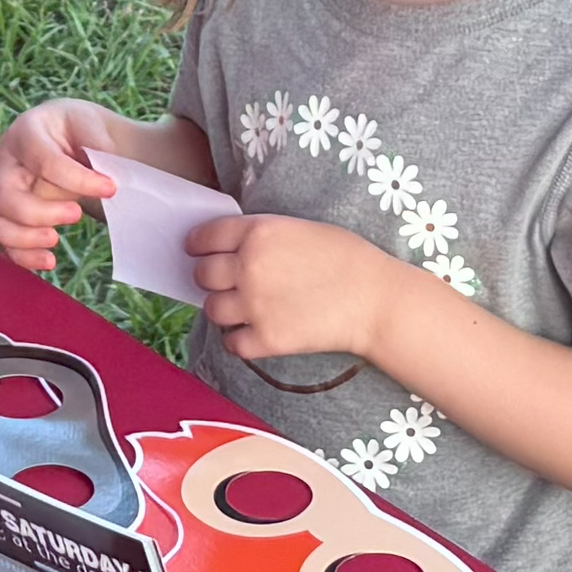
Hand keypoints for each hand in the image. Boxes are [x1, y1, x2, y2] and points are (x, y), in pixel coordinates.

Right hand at [0, 97, 122, 273]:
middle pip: (6, 195)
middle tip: (78, 214)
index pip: (44, 161)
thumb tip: (103, 170)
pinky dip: (22, 256)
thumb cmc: (81, 131)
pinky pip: (3, 239)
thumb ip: (97, 140)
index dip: (77, 179)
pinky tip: (49, 261)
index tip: (110, 189)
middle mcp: (5, 161)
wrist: (75, 143)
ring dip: (24, 238)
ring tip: (55, 240)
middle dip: (42, 213)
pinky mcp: (6, 213)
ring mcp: (1, 188)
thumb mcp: (92, 123)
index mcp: (26, 132)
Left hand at [191, 211, 398, 368]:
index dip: (196, 244)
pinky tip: (255, 332)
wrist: (376, 299)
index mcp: (258, 233)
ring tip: (243, 307)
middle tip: (224, 282)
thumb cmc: (347, 258)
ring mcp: (255, 305)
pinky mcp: (266, 339)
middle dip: (209, 278)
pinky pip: (232, 343)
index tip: (195, 250)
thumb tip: (233, 247)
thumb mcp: (300, 228)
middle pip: (202, 275)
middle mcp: (249, 267)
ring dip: (223, 308)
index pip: (205, 237)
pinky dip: (240, 340)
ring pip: (212, 310)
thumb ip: (262, 236)